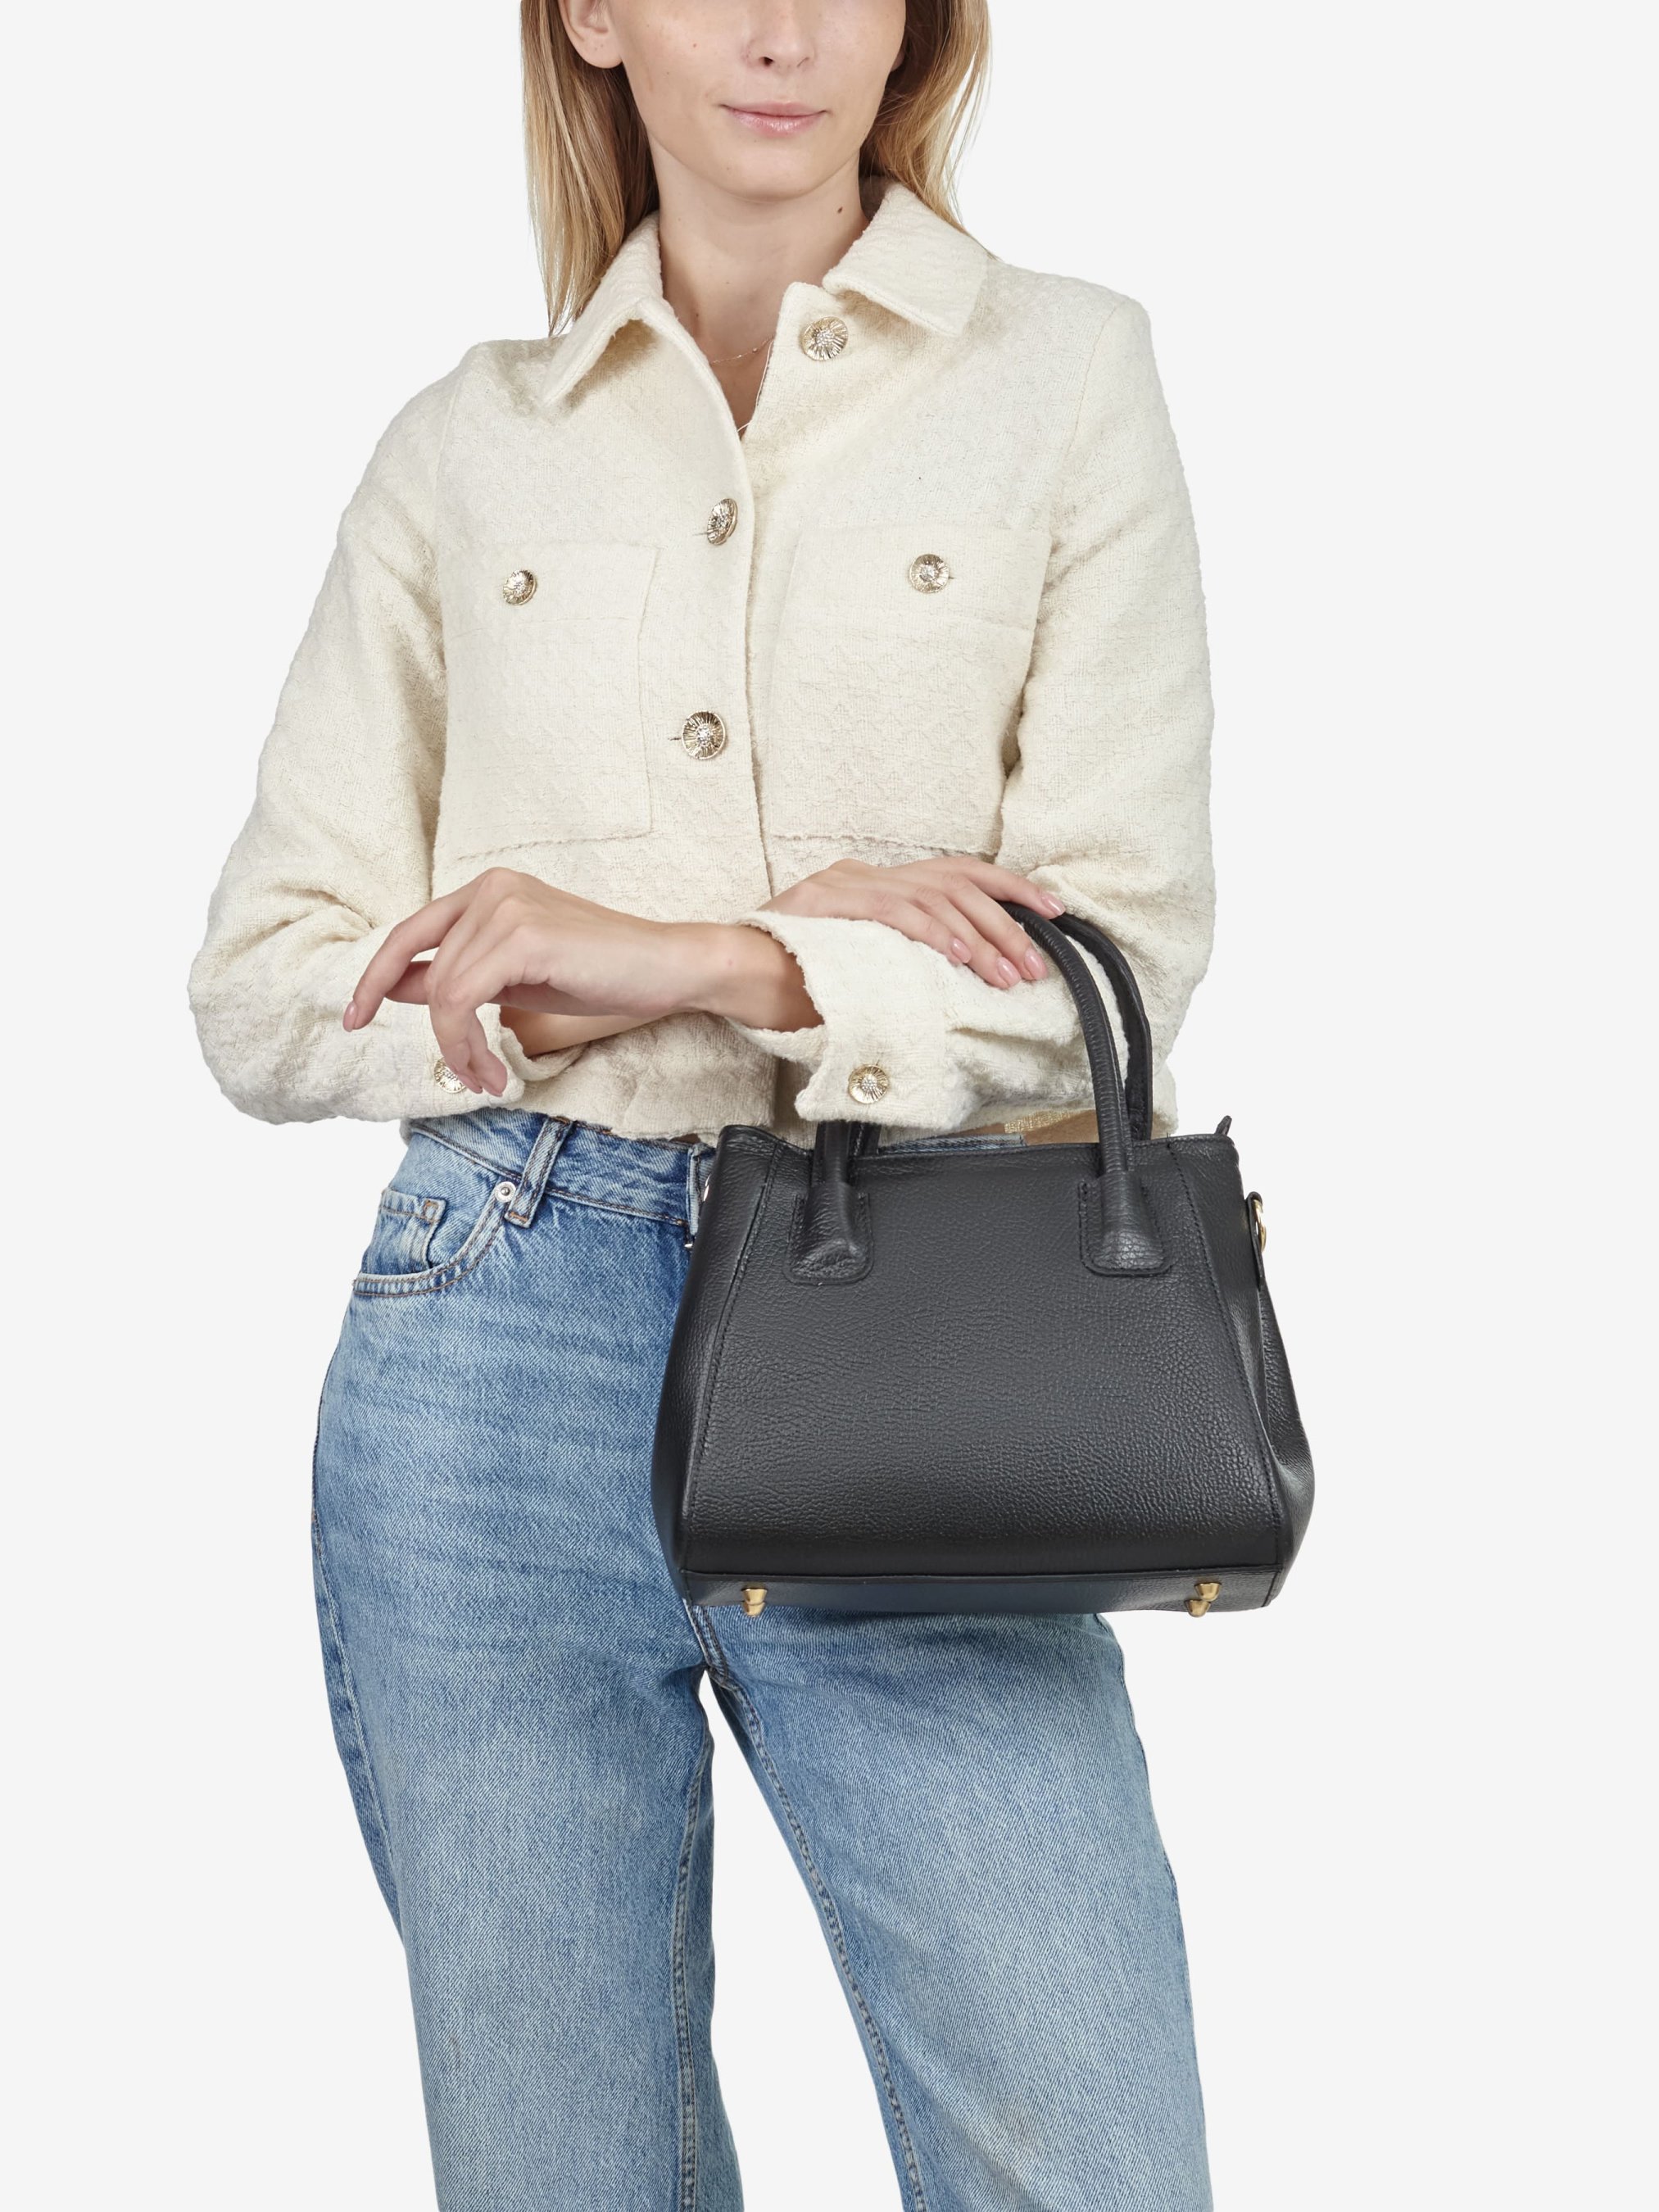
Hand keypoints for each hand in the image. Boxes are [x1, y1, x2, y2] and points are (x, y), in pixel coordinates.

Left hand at [342, 870, 816, 1096]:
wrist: (668, 968)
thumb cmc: (603, 974)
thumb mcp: (516, 977)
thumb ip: (462, 976)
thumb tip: (402, 989)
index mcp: (488, 890)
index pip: (411, 934)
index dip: (376, 977)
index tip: (355, 1017)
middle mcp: (490, 888)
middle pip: (421, 967)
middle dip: (424, 1026)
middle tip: (439, 1065)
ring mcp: (504, 906)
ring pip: (442, 993)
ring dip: (458, 1049)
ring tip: (488, 1077)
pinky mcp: (520, 936)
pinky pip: (462, 1001)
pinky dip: (467, 1044)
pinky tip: (494, 1070)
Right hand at [760, 856, 1065, 988]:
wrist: (722, 972)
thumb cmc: (784, 983)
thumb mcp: (857, 970)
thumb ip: (898, 966)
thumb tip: (956, 989)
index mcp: (873, 885)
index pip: (955, 876)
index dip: (1010, 892)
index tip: (1052, 915)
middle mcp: (864, 874)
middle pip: (956, 881)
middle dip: (1007, 921)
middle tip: (1037, 962)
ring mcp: (846, 884)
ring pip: (934, 897)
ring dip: (978, 938)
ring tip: (1006, 973)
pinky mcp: (829, 901)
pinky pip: (895, 911)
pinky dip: (933, 933)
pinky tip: (959, 957)